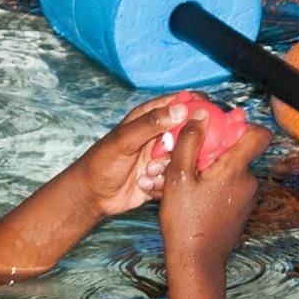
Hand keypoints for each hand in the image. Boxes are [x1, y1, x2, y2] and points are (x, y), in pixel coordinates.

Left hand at [72, 94, 189, 216]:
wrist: (92, 195)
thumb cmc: (101, 162)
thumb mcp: (124, 140)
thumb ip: (151, 124)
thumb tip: (181, 109)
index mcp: (150, 116)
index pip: (182, 102)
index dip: (198, 106)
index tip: (206, 117)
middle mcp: (161, 134)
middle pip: (191, 131)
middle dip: (186, 144)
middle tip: (165, 154)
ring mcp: (163, 155)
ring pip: (186, 156)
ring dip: (169, 167)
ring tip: (147, 172)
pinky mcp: (164, 176)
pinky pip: (178, 177)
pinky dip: (165, 182)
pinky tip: (145, 184)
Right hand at [159, 113, 269, 278]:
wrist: (196, 262)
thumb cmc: (185, 221)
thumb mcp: (178, 177)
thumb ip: (189, 142)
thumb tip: (202, 114)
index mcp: (236, 169)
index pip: (259, 135)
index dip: (243, 125)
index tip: (220, 127)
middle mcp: (247, 182)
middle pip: (236, 152)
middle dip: (209, 151)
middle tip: (181, 157)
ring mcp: (246, 198)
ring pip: (228, 172)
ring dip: (205, 171)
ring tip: (176, 181)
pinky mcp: (239, 211)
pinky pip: (227, 189)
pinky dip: (210, 187)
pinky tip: (186, 197)